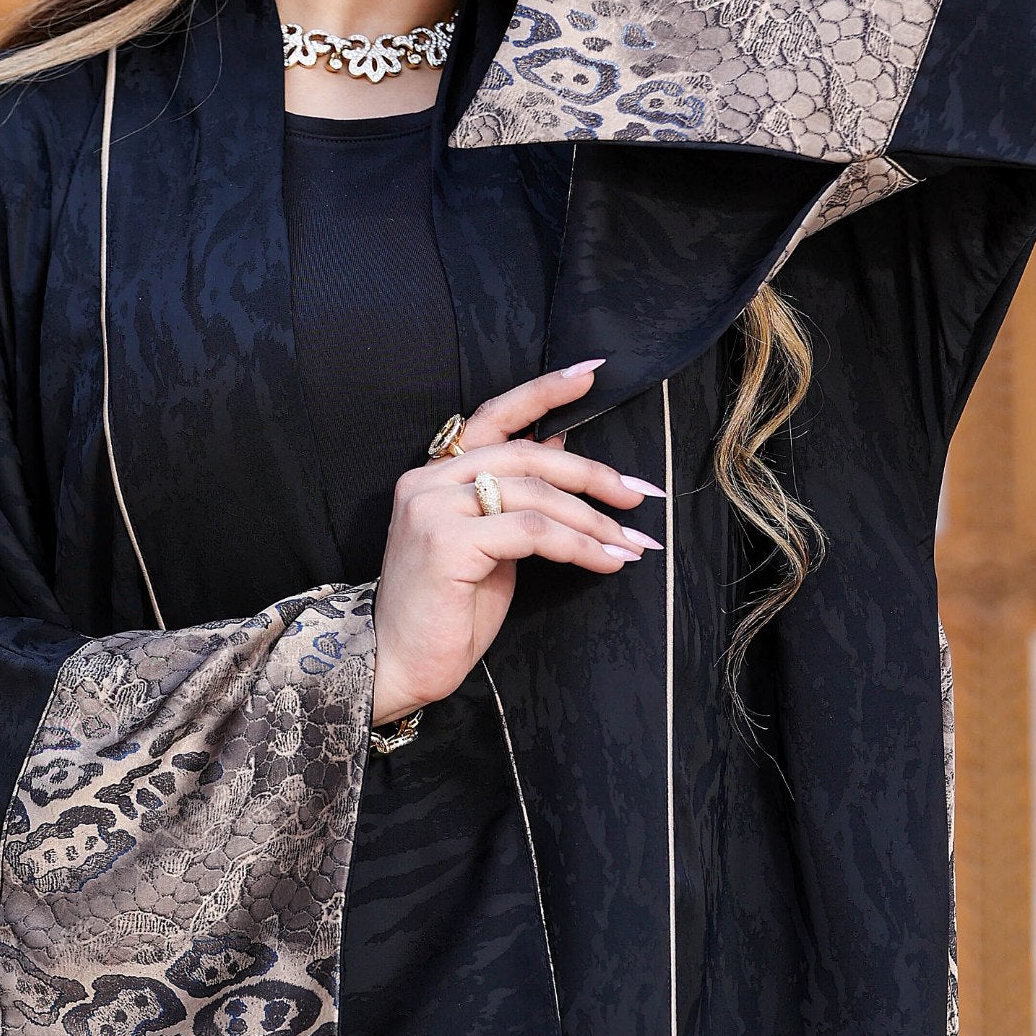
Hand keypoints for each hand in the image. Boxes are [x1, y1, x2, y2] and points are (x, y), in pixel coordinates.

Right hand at [370, 358, 663, 725]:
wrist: (396, 663)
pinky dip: (579, 545)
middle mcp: (428, 482)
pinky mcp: (447, 541)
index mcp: (435, 475)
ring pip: (536, 495)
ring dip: (594, 521)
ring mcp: (433, 508)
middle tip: (638, 495)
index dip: (543, 392)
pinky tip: (606, 561)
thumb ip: (516, 496)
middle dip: (592, 474)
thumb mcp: (491, 544)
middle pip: (527, 455)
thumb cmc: (446, 611)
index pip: (494, 416)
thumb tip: (558, 445)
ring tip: (632, 544)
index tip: (592, 372)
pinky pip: (533, 532)